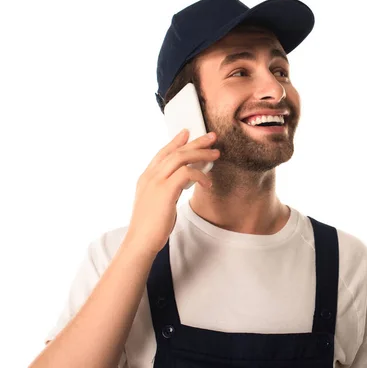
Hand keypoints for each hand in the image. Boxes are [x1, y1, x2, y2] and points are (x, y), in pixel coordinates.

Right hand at [124, 129, 219, 255]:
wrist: (140, 242)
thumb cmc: (151, 227)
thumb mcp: (158, 202)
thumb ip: (168, 188)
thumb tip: (182, 181)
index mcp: (146, 178)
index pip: (163, 153)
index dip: (175, 141)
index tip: (187, 133)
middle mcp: (150, 176)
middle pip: (175, 152)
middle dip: (195, 142)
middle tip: (211, 137)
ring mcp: (156, 182)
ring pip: (181, 158)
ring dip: (201, 154)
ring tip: (216, 153)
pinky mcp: (165, 191)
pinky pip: (186, 173)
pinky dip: (200, 175)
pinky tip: (208, 181)